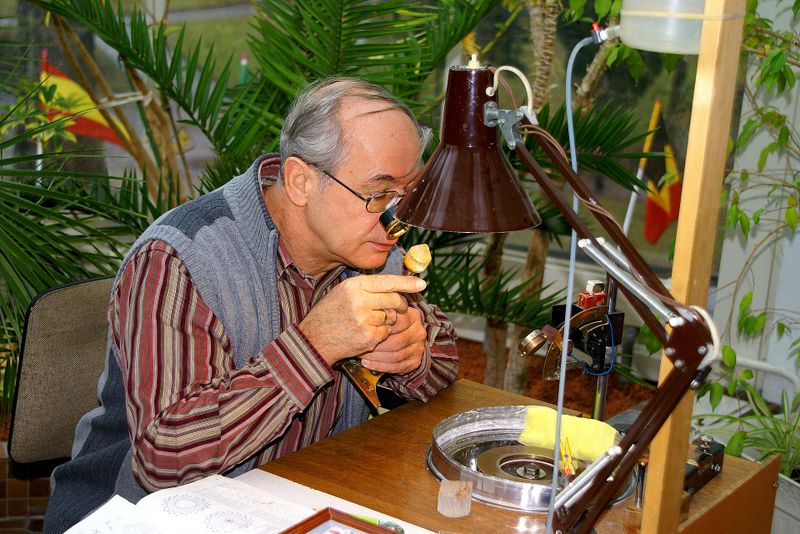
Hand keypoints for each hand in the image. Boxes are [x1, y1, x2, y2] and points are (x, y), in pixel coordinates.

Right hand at [299, 274, 425, 366]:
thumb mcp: (342, 292)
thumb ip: (366, 288)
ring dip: (387, 321)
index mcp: (354, 286)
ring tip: (370, 323)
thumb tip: (394, 286)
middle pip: (394, 300)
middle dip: (399, 305)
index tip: (422, 285)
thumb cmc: (329, 314)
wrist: (313, 340)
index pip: (387, 282)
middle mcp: (360, 300)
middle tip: (397, 308)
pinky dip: (381, 334)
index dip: (407, 283)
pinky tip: (366, 334)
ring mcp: (364, 319)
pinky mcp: (368, 337)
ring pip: (392, 317)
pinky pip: (386, 333)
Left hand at [361, 306, 426, 373]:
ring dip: (376, 357)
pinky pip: (396, 366)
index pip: (397, 322)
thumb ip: (381, 314)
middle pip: (396, 342)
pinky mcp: (415, 361)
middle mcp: (418, 332)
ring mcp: (418, 348)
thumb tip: (365, 319)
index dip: (380, 327)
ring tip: (363, 354)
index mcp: (413, 317)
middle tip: (362, 346)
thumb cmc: (391, 324)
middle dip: (376, 346)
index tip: (365, 330)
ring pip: (395, 356)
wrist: (404, 337)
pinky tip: (369, 363)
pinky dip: (380, 366)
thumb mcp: (388, 314)